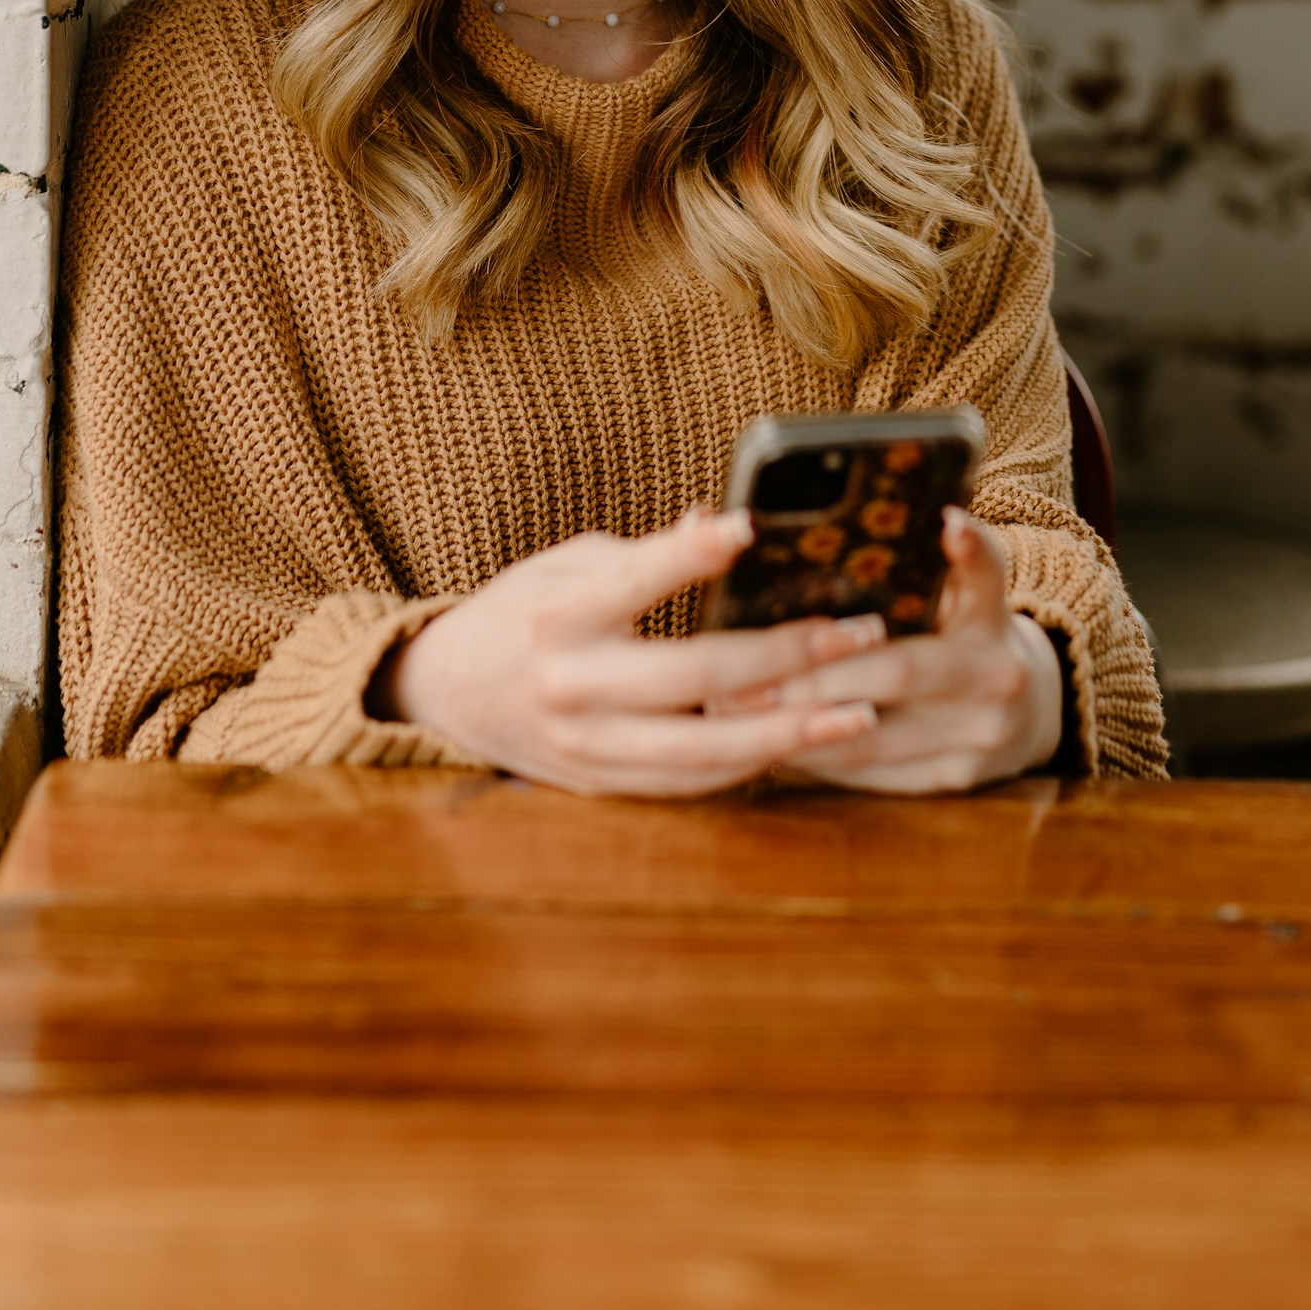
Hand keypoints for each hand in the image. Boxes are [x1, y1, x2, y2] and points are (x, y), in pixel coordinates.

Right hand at [378, 507, 884, 796]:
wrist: (448, 692)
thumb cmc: (523, 611)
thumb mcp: (569, 564)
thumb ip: (647, 554)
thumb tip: (720, 523)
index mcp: (562, 614)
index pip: (637, 580)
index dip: (693, 555)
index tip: (751, 530)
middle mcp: (574, 685)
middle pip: (697, 677)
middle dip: (789, 656)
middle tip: (861, 633)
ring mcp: (588, 745)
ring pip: (705, 750)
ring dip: (791, 733)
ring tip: (862, 712)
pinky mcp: (602, 785)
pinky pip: (689, 785)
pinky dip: (749, 766)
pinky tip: (803, 743)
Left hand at [717, 511, 1064, 794]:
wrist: (1029, 710)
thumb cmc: (967, 634)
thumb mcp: (963, 589)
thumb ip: (940, 555)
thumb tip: (931, 513)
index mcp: (994, 617)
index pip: (983, 577)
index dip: (967, 550)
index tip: (946, 522)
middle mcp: (999, 677)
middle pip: (898, 672)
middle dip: (815, 676)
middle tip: (744, 673)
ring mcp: (980, 736)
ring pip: (876, 736)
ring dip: (803, 726)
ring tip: (739, 710)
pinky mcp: (956, 780)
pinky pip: (875, 775)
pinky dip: (821, 760)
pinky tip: (774, 744)